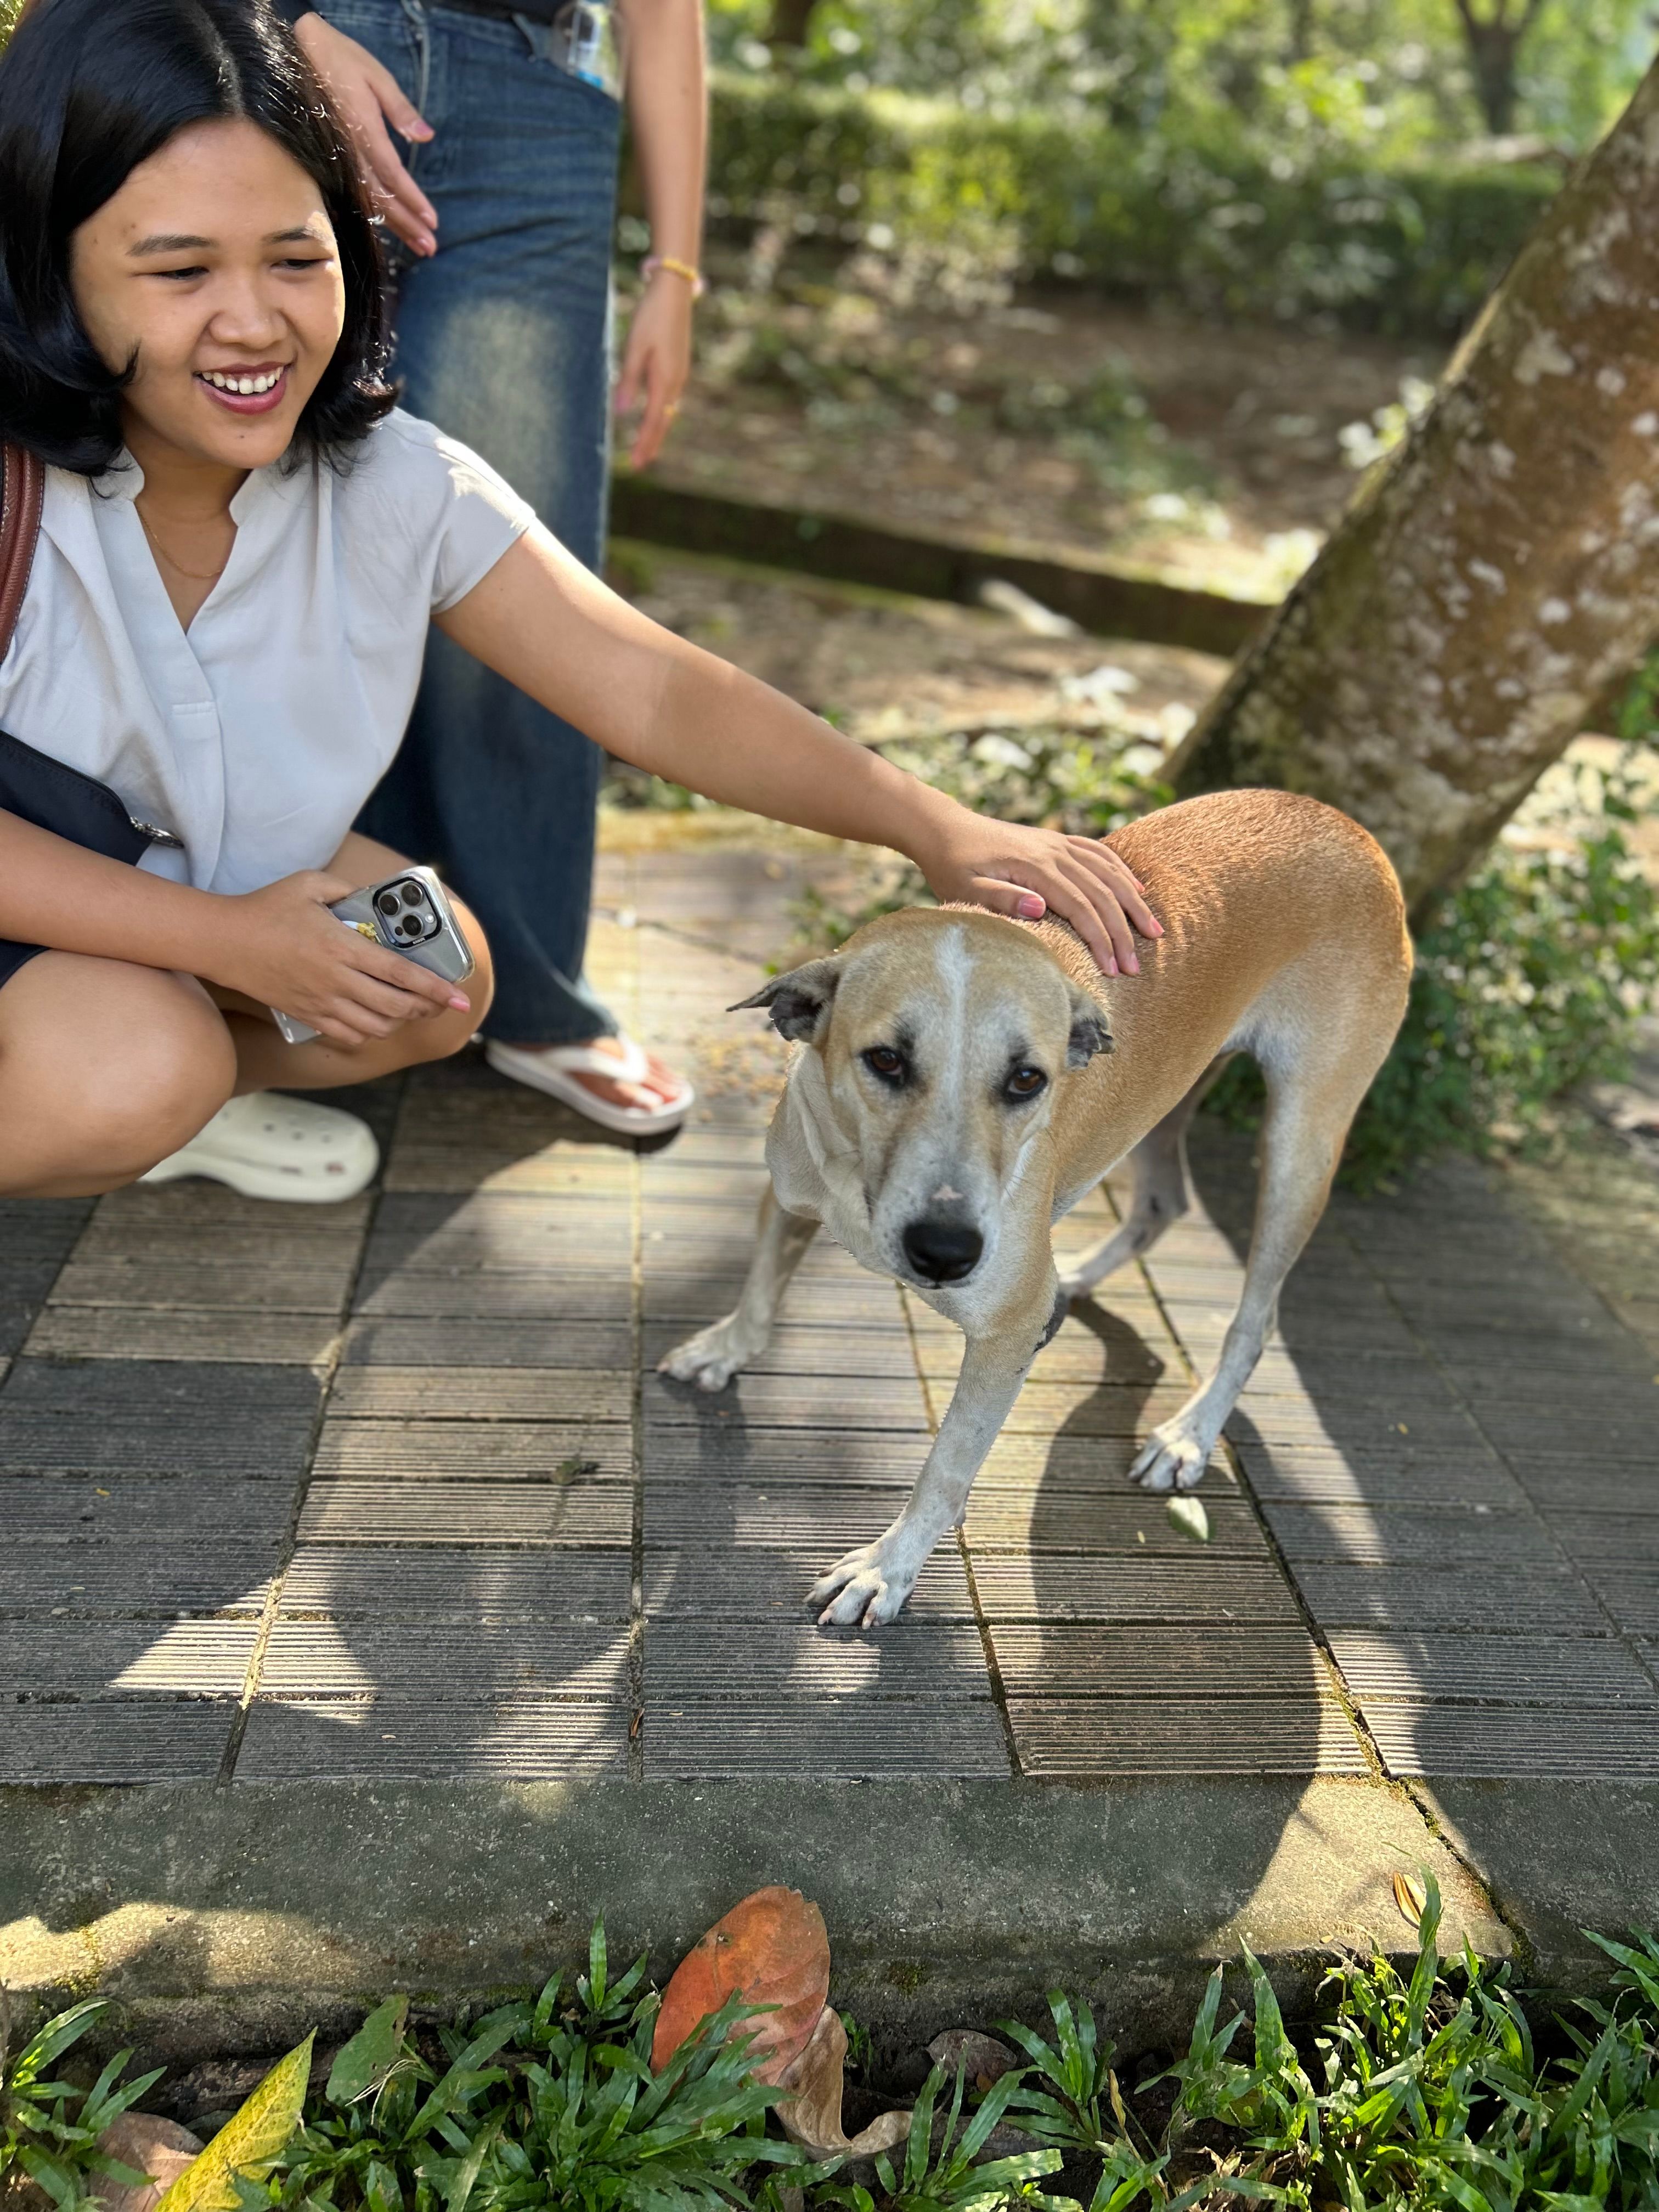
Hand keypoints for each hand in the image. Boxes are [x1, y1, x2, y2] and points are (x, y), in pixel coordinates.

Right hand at [207, 873, 469, 1047]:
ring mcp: (321, 1002)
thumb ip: (347, 890)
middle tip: (440, 1000)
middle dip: (427, 1007)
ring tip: (411, 1008)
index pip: (401, 974)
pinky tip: (376, 1019)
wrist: (223, 941)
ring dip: (400, 1021)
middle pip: (396, 1006)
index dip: (435, 988)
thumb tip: (374, 896)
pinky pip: (349, 1036)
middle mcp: (335, 980)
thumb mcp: (309, 885)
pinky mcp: (308, 1015)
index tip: (460, 997)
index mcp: (341, 946)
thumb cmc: (266, 909)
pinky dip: (371, 1032)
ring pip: (377, 1026)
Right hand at [293, 13, 437, 255]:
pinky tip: (390, 227)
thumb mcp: (377, 76)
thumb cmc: (341, 57)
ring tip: (420, 245)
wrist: (297, 47)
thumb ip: (400, 109)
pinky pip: (353, 190)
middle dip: (407, 224)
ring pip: (367, 199)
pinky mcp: (330, 155)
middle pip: (380, 197)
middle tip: (431, 247)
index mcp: (362, 128)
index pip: (391, 174)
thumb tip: (426, 137)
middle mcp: (348, 149)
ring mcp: (337, 155)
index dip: (412, 200)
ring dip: (395, 225)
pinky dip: (373, 211)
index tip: (432, 221)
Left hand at [615, 273, 694, 468]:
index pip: (653, 421)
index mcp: (665, 379)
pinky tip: (656, 416)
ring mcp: (680, 373)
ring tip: (646, 446)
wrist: (675, 291)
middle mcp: (676, 381)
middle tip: (640, 463)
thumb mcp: (635, 348)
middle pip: (664, 420)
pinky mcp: (678, 365)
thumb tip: (623, 412)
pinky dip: (662, 412)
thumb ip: (628, 381)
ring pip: (668, 409)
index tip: (635, 464)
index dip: (643, 443)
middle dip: (651, 442)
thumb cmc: (652, 316)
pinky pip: (670, 397)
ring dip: (657, 429)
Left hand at [917, 814, 1162, 975]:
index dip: (1100, 939)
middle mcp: (1054, 851)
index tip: (1112, 969)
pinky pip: (1099, 853)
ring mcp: (1058, 843)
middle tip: (1135, 966)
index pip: (1080, 907)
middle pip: (1101, 893)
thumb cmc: (952, 867)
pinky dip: (1121, 872)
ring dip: (1132, 903)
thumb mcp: (965, 889)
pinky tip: (1137, 889)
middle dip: (1122, 932)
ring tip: (1153, 932)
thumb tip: (1040, 908)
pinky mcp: (1056, 841)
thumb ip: (1002, 899)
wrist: (945, 829)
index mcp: (1035, 867)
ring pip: (1108, 873)